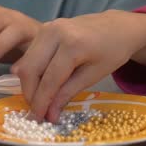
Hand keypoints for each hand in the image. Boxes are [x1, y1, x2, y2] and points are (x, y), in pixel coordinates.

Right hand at [11, 11, 145, 121]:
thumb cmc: (113, 51)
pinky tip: (42, 84)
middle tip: (38, 112)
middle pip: (30, 69)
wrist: (119, 26)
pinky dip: (33, 71)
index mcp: (73, 44)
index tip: (39, 119)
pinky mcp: (45, 27)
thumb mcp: (94, 75)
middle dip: (31, 94)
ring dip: (29, 84)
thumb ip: (68, 93)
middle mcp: (56, 32)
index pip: (50, 79)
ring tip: (40, 100)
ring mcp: (48, 27)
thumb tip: (49, 114)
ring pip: (26, 61)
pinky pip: (31, 53)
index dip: (42, 102)